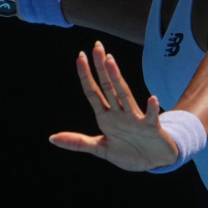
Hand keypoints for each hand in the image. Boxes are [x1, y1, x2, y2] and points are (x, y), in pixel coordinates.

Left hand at [49, 42, 178, 171]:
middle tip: (96, 46)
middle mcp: (120, 113)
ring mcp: (136, 119)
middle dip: (101, 67)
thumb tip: (51, 138)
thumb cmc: (129, 153)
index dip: (86, 76)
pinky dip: (152, 108)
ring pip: (125, 95)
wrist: (155, 162)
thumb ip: (78, 142)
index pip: (93, 93)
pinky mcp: (151, 128)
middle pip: (108, 86)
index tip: (80, 56)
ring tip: (110, 61)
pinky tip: (152, 98)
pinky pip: (151, 117)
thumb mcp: (101, 149)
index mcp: (107, 117)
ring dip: (117, 78)